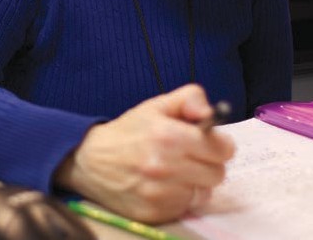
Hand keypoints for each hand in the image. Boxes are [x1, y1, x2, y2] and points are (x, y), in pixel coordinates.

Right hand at [53, 84, 235, 223]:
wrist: (89, 160)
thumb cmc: (129, 131)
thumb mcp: (157, 105)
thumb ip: (190, 98)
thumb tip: (211, 113)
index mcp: (169, 136)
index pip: (222, 150)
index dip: (219, 145)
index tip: (210, 144)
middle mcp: (165, 167)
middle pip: (217, 174)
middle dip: (208, 163)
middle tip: (192, 157)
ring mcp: (159, 193)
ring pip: (203, 193)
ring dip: (195, 182)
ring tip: (176, 171)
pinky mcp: (153, 213)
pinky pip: (185, 207)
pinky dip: (180, 197)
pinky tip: (165, 185)